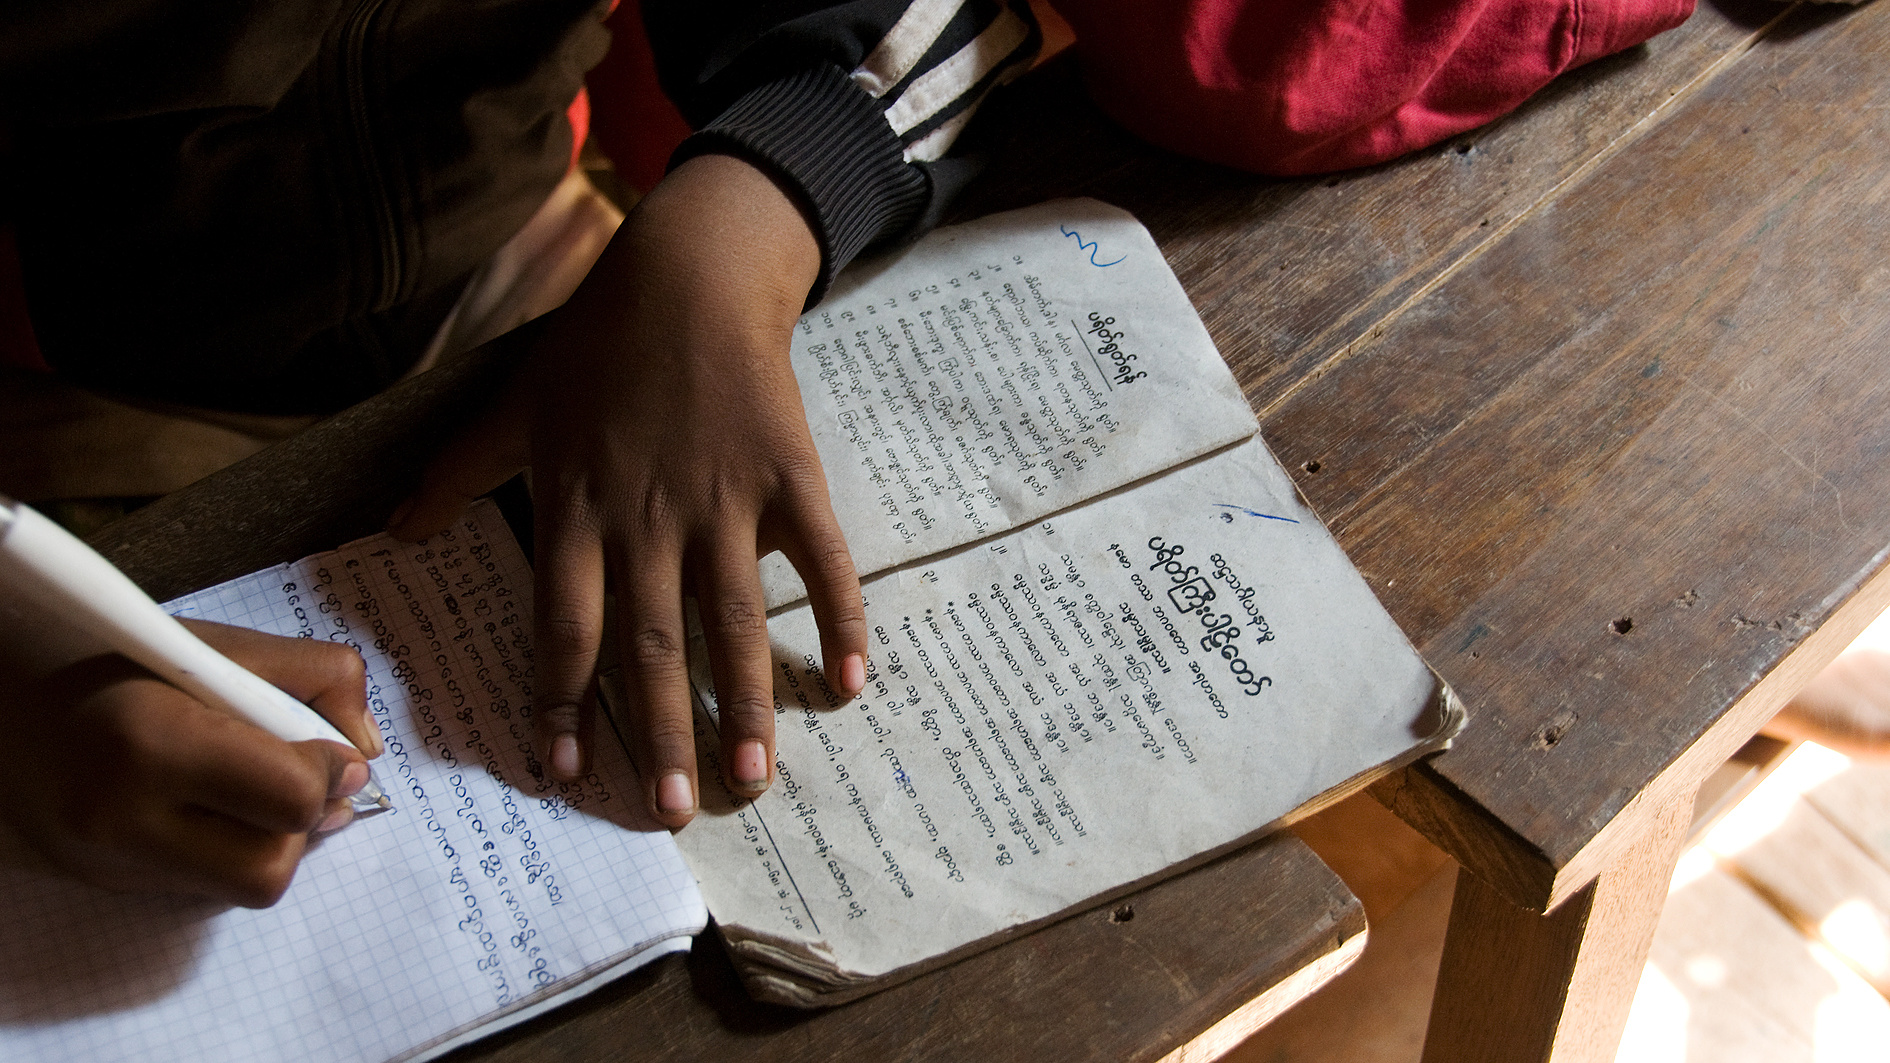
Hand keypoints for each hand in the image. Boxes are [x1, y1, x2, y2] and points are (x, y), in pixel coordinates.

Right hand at [0, 619, 378, 907]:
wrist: (2, 694)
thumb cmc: (113, 655)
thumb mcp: (220, 644)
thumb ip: (316, 678)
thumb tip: (364, 750)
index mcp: (152, 742)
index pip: (288, 799)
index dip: (329, 773)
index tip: (330, 749)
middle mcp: (122, 817)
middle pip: (269, 869)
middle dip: (303, 825)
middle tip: (299, 776)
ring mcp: (107, 860)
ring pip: (240, 889)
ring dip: (272, 842)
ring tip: (256, 786)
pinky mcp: (104, 881)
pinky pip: (203, 885)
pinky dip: (231, 848)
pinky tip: (214, 802)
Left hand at [392, 154, 868, 827]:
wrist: (688, 275)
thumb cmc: (595, 347)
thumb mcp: (509, 407)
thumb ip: (455, 476)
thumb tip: (393, 531)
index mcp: (577, 511)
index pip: (564, 629)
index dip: (561, 705)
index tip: (564, 774)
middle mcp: (647, 520)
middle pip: (652, 646)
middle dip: (659, 735)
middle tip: (672, 811)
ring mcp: (723, 502)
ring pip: (734, 621)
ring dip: (746, 704)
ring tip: (755, 779)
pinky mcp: (787, 476)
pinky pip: (820, 559)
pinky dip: (838, 619)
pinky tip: (848, 684)